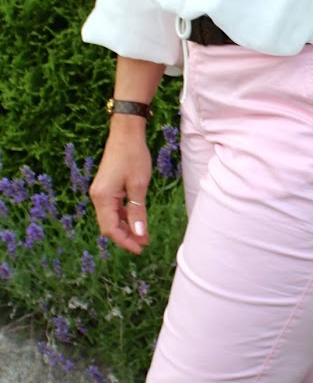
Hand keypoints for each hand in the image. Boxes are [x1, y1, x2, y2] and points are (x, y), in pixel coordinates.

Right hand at [89, 125, 151, 254]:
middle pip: (108, 225)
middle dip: (126, 236)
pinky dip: (124, 216)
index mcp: (102, 197)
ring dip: (126, 227)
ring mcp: (100, 192)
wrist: (125, 133)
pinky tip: (136, 220)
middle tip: (145, 243)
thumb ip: (138, 212)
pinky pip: (113, 208)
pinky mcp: (106, 188)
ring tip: (144, 234)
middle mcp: (97, 196)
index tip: (140, 249)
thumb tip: (139, 234)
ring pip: (111, 218)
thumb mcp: (139, 186)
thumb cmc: (133, 156)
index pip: (110, 229)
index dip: (125, 241)